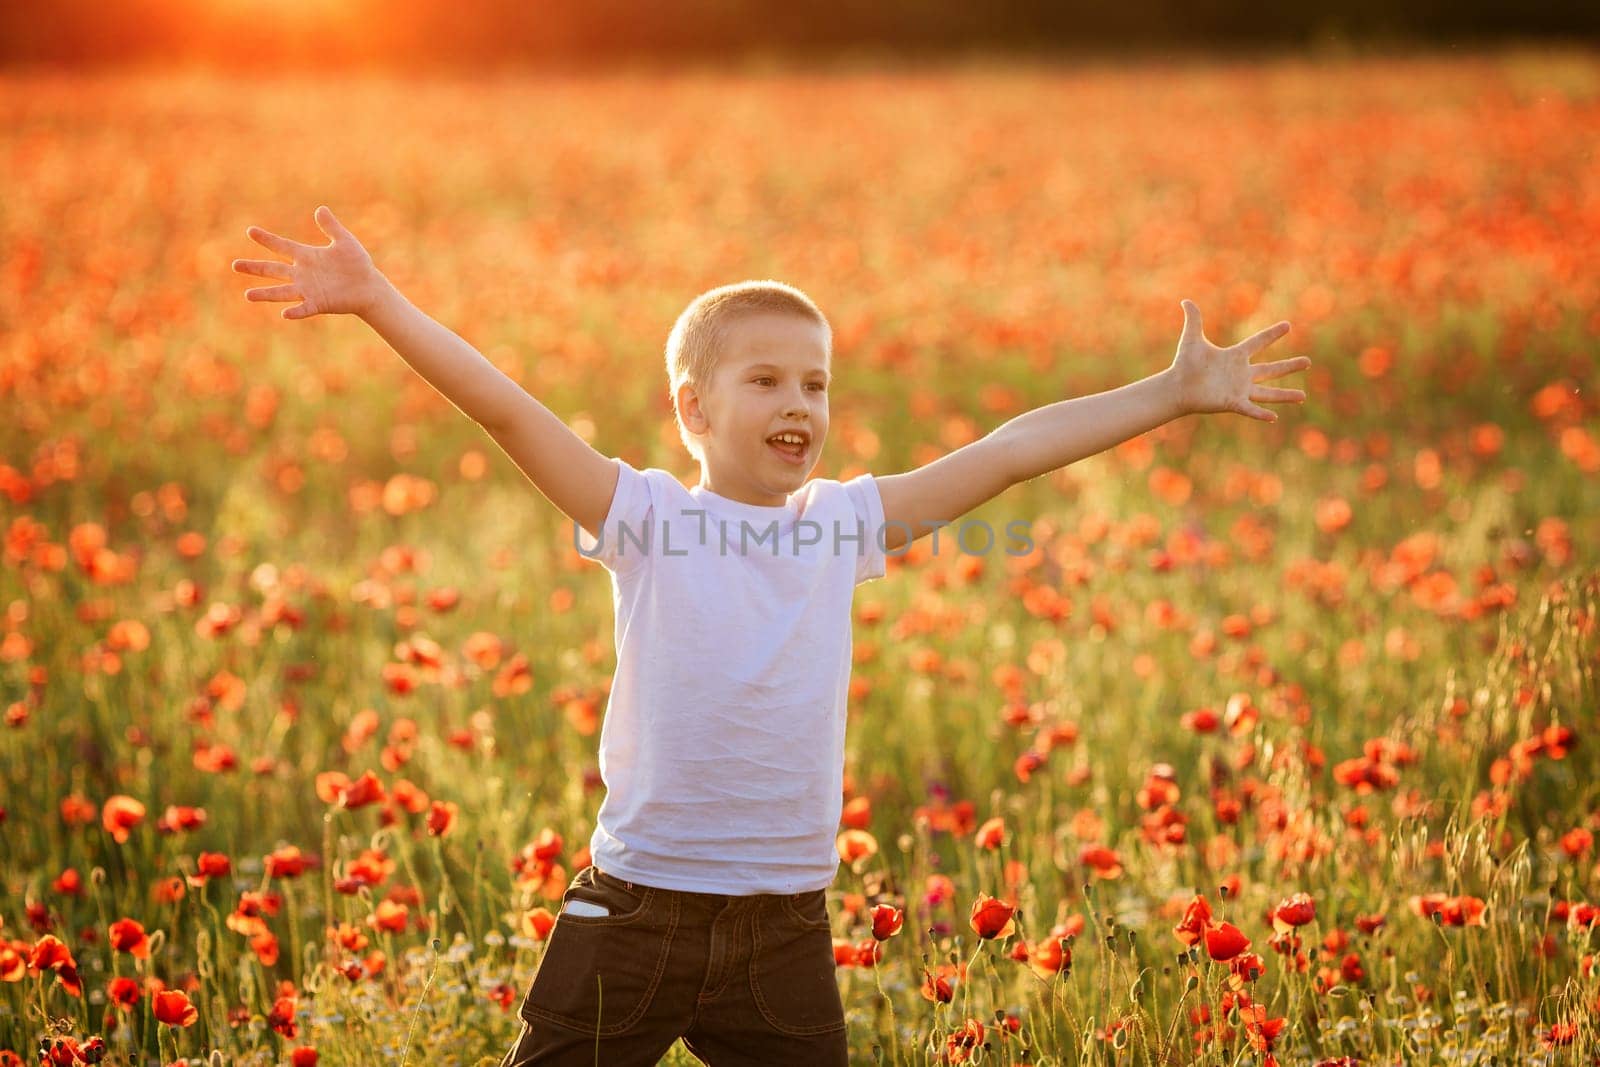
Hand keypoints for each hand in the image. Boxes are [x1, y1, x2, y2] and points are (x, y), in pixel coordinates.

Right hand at [232, 206, 385, 319]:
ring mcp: (309, 290)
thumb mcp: (344, 241)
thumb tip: (320, 209)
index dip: (267, 239)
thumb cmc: (357, 264)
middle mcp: (302, 274)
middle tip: (234, 265)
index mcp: (307, 256)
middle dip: (254, 268)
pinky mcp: (319, 303)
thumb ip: (331, 227)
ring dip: (266, 293)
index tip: (251, 231)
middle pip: (273, 270)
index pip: (282, 246)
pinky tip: (284, 313)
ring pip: (282, 292)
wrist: (369, 286)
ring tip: (248, 295)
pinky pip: (304, 308)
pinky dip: (295, 311)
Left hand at [1167, 300, 1309, 421]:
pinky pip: (1250, 409)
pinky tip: (1274, 418)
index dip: (1272, 334)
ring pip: (1267, 392)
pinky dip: (1261, 414)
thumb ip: (1194, 319)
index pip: (1258, 342)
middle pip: (1271, 369)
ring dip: (1285, 395)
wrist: (1176, 387)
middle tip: (1308, 362)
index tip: (1287, 325)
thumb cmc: (1184, 364)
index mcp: (1235, 356)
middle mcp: (1241, 374)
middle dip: (1289, 366)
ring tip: (1303, 396)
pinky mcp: (1232, 403)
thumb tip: (1186, 301)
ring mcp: (1238, 389)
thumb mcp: (1192, 339)